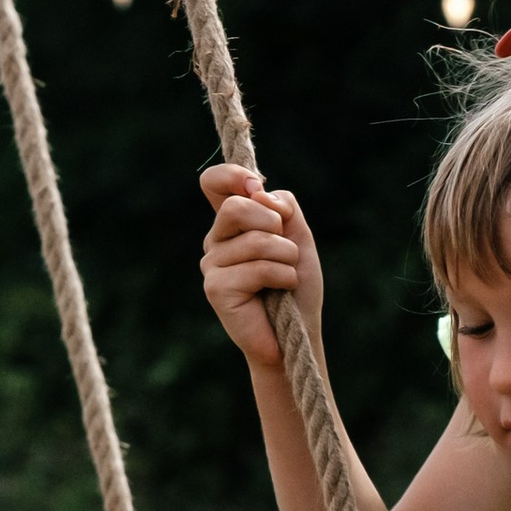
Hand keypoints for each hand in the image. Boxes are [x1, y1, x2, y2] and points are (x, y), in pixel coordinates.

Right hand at [200, 163, 324, 362]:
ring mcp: (211, 265)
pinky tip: (281, 292)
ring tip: (287, 278)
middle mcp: (216, 241)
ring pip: (256, 240)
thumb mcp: (298, 237)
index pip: (213, 183)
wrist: (295, 334)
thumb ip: (283, 207)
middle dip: (273, 224)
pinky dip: (282, 277)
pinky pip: (258, 268)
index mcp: (231, 224)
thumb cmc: (295, 287)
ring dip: (287, 257)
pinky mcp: (216, 289)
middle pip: (235, 207)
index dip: (234, 175)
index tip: (258, 187)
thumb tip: (260, 194)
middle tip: (285, 250)